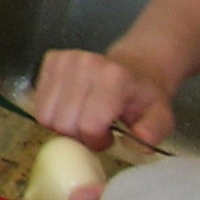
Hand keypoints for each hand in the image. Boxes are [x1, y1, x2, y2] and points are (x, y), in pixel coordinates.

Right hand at [31, 48, 177, 151]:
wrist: (136, 66)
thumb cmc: (145, 97)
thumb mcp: (161, 118)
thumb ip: (153, 132)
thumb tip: (140, 141)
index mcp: (114, 78)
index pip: (88, 126)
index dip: (96, 140)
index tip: (109, 137)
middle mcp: (86, 63)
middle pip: (62, 123)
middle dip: (77, 135)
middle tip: (94, 129)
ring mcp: (65, 58)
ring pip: (45, 114)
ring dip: (62, 124)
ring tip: (82, 118)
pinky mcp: (51, 59)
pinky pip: (38, 101)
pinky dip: (52, 110)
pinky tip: (72, 105)